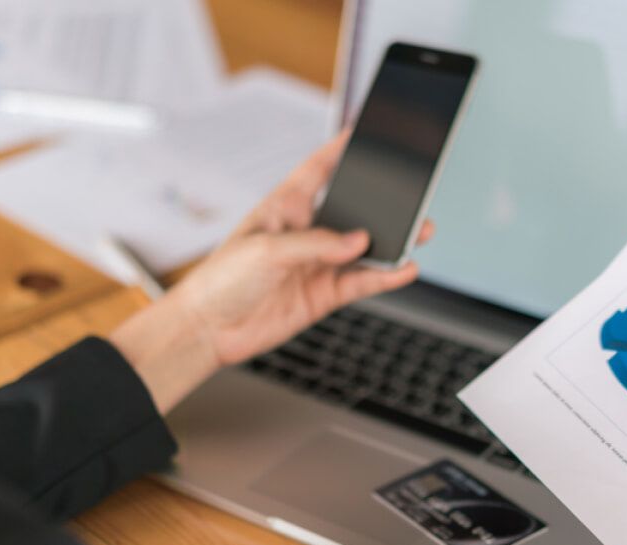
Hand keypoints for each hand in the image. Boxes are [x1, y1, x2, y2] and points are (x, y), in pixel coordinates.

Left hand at [174, 132, 433, 367]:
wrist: (208, 330)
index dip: (339, 149)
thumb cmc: (221, 280)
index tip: (363, 132)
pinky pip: (362, 282)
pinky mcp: (323, 294)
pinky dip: (385, 276)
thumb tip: (358, 241)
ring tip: (418, 233)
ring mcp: (317, 264)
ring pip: (364, 248)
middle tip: (411, 196)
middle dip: (382, 203)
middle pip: (352, 210)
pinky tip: (403, 269)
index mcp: (285, 207)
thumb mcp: (266, 250)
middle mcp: (305, 232)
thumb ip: (316, 243)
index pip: (317, 169)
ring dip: (391, 241)